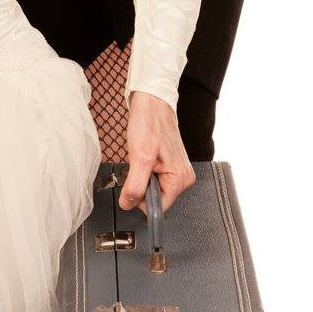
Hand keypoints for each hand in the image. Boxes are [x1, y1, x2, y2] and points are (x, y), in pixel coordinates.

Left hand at [118, 90, 195, 213]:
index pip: (158, 208)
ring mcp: (178, 171)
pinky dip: (144, 170)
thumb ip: (135, 185)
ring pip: (152, 188)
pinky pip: (153, 178)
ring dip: (141, 177)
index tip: (134, 181)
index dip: (140, 199)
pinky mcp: (171, 165)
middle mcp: (183, 178)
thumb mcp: (139, 157)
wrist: (151, 103)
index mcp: (180, 179)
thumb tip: (128, 205)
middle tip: (138, 165)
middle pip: (155, 198)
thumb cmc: (149, 124)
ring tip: (141, 158)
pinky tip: (144, 156)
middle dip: (141, 185)